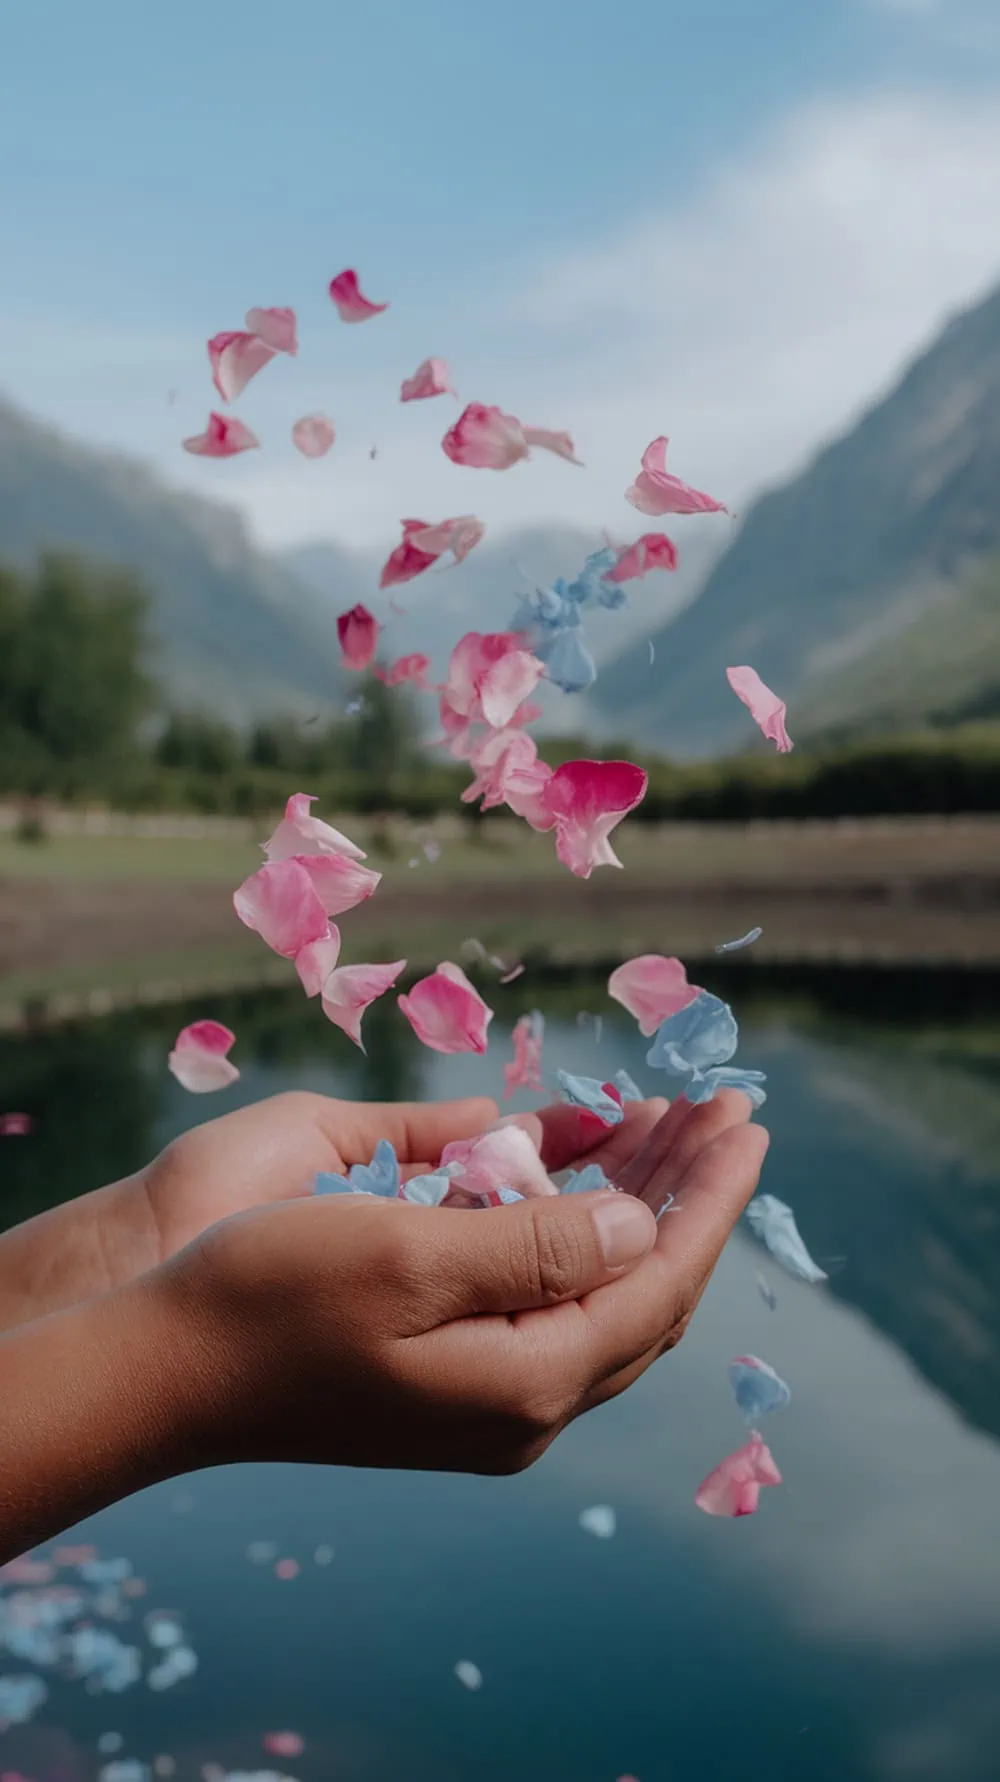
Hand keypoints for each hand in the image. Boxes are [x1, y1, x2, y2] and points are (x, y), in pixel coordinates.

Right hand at [154, 1088, 765, 1476]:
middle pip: (644, 1289)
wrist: (166, 1370)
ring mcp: (489, 1404)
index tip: (747, 1120)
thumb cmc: (274, 1295)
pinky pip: (550, 1302)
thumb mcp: (411, 1256)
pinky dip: (579, 1233)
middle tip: (721, 1107)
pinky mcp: (453, 1382)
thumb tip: (639, 1227)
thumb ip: (538, 1246)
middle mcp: (525, 1407)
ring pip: (601, 1296)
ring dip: (639, 1208)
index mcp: (528, 1383)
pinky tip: (583, 1178)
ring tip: (666, 1125)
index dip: (711, 1197)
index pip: (659, 1280)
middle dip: (688, 1194)